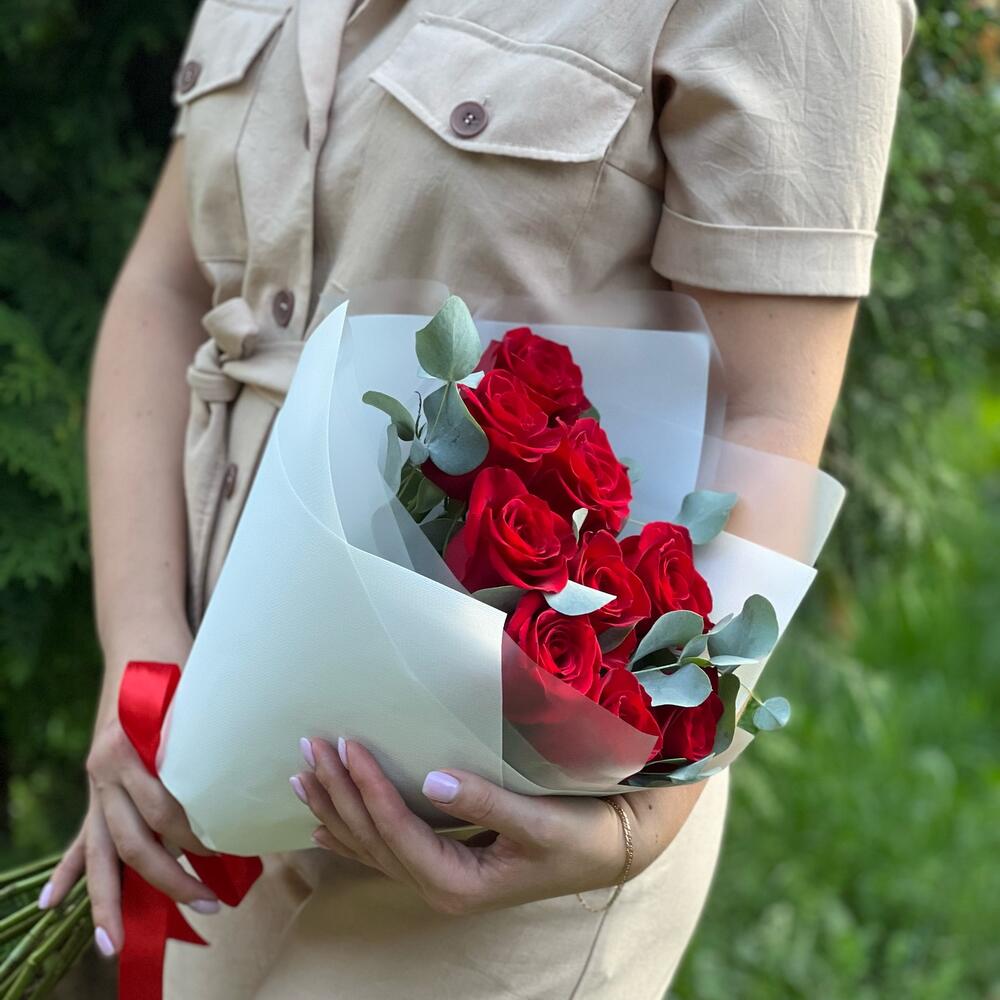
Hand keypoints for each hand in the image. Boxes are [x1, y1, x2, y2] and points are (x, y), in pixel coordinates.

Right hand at [40, 636, 217, 957]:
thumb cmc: (181, 667)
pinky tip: (50, 903)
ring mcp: (97, 781)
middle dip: (170, 878)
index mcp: (132, 749)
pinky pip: (83, 835)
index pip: (163, 810)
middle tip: (209, 901)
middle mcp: (107, 770)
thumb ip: (208, 740)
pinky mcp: (97, 786)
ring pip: (102, 851)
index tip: (225, 850)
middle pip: (135, 842)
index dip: (194, 836)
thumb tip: (242, 782)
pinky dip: (69, 869)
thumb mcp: (198, 701)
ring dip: (112, 899)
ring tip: (113, 945)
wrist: (143, 640)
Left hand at [291, 737, 638, 914]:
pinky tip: (325, 824)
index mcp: (458, 882)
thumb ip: (486, 802)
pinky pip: (385, 851)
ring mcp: (438, 879)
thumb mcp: (539, 822)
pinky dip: (353, 833)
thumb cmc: (579, 836)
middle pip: (373, 839)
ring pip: (372, 846)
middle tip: (309, 749)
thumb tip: (432, 779)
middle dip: (339, 793)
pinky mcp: (444, 864)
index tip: (347, 744)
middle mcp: (439, 887)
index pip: (398, 829)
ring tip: (303, 777)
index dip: (369, 787)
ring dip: (336, 809)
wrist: (608, 851)